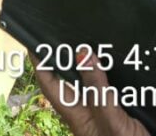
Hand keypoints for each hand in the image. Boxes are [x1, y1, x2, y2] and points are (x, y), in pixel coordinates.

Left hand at [33, 52, 149, 135]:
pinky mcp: (119, 119)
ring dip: (91, 66)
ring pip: (91, 86)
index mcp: (75, 115)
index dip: (40, 62)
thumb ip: (98, 89)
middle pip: (68, 82)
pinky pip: (110, 93)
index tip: (34, 41)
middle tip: (68, 35)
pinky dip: (112, 78)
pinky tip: (121, 68)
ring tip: (94, 44)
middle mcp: (85, 114)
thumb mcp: (112, 119)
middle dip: (66, 60)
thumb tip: (82, 53)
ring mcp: (102, 117)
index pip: (49, 83)